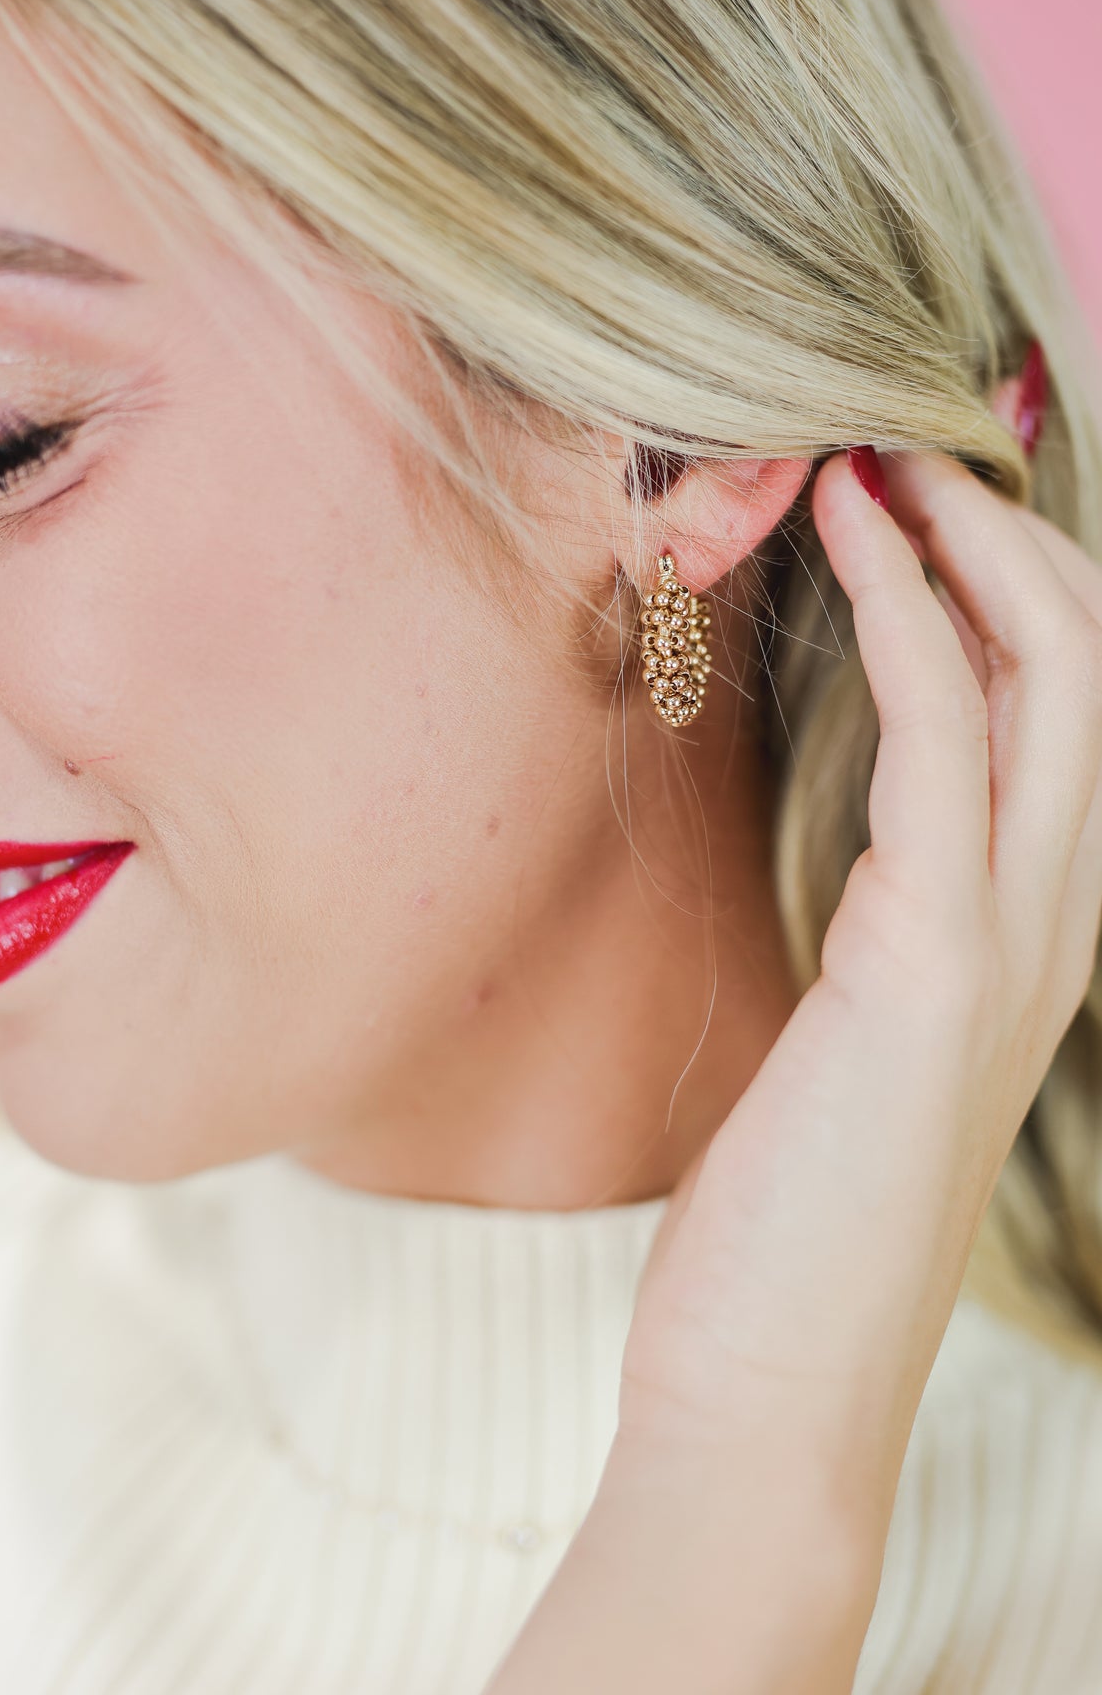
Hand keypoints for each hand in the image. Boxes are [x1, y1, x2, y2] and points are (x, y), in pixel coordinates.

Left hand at [615, 444, 1101, 1538]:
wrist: (767, 1388)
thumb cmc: (786, 1224)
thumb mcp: (846, 1045)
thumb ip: (879, 932)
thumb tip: (856, 841)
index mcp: (1026, 942)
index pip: (1057, 724)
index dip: (1003, 595)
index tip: (908, 505)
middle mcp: (1053, 928)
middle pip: (1084, 671)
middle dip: (1005, 541)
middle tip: (901, 448)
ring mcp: (1011, 945)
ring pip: (1048, 683)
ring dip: (969, 551)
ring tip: (878, 459)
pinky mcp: (936, 966)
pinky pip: (945, 745)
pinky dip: (905, 624)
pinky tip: (853, 545)